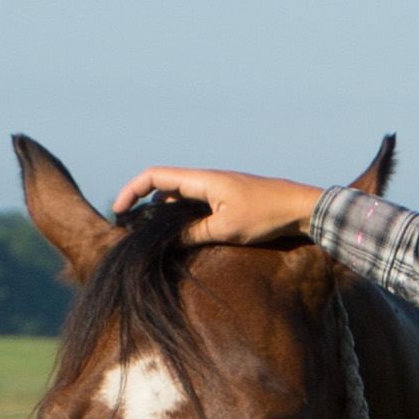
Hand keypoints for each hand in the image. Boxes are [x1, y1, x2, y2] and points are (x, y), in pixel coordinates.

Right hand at [107, 166, 321, 244]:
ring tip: (151, 234)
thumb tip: (168, 242)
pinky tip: (182, 234)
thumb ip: (193, 234)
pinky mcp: (227, 199)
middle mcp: (206, 179)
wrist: (300, 208)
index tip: (118, 209)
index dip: (131, 190)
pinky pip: (196, 204)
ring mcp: (217, 188)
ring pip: (180, 196)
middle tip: (130, 227)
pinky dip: (182, 215)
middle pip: (163, 185)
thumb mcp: (225, 229)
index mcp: (202, 180)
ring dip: (162, 211)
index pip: (155, 176)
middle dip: (142, 203)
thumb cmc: (266, 215)